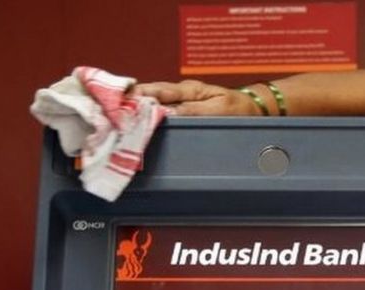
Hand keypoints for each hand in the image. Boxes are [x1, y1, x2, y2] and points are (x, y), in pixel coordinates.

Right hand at [130, 80, 258, 115]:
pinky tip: (137, 123)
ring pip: (154, 103)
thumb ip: (192, 111)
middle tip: (111, 111)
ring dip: (137, 110)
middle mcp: (182, 94)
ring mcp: (181, 101)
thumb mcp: (218, 111)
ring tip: (118, 118)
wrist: (253, 108)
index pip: (159, 91)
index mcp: (189, 90)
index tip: (122, 101)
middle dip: (131, 102)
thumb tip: (167, 113)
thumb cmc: (238, 109)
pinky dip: (148, 116)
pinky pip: (162, 112)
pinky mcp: (182, 111)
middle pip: (151, 95)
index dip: (139, 95)